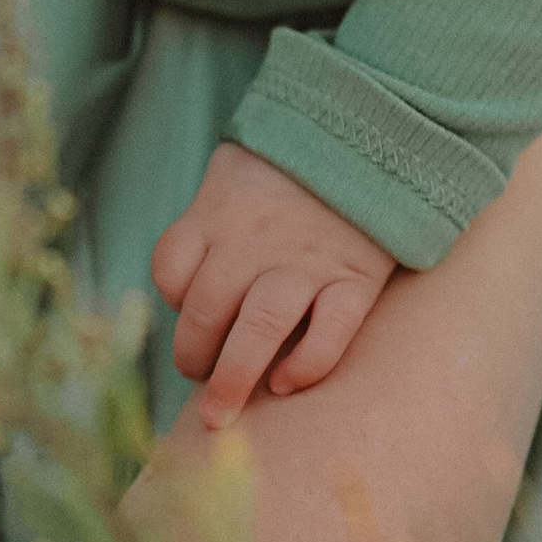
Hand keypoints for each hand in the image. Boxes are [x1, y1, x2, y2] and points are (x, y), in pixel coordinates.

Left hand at [151, 142, 396, 428]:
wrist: (370, 131)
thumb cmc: (289, 164)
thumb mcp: (231, 172)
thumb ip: (206, 220)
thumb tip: (183, 285)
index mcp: (218, 215)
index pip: (171, 270)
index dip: (171, 305)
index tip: (187, 320)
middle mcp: (257, 242)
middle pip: (208, 309)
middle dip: (194, 359)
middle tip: (200, 383)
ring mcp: (308, 261)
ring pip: (261, 327)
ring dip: (235, 376)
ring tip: (223, 410)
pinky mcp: (357, 277)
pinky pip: (330, 332)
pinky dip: (305, 365)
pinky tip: (285, 384)